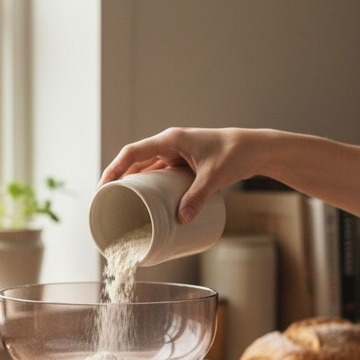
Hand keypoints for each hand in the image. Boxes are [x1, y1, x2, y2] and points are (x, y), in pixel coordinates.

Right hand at [99, 127, 259, 222]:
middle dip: (119, 180)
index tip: (104, 188)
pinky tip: (145, 201)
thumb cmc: (236, 154)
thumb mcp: (215, 176)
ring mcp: (176, 154)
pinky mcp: (183, 164)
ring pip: (146, 168)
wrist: (255, 149)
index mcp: (170, 140)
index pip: (132, 152)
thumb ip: (198, 197)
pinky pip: (159, 174)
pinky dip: (150, 186)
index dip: (114, 169)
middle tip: (107, 201)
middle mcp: (169, 144)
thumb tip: (181, 220)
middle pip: (135, 161)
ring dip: (134, 184)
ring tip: (122, 205)